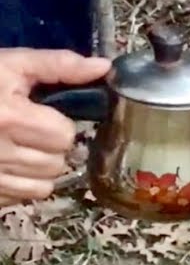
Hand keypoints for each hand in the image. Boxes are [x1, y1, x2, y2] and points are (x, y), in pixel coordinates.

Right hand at [0, 49, 109, 200]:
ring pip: (44, 186)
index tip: (40, 115)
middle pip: (57, 163)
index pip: (65, 135)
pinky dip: (18, 185)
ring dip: (38, 170)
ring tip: (17, 148)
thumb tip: (103, 68)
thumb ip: (57, 66)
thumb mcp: (7, 65)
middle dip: (50, 147)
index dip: (57, 124)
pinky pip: (20, 199)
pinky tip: (3, 165)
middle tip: (28, 131)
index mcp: (8, 117)